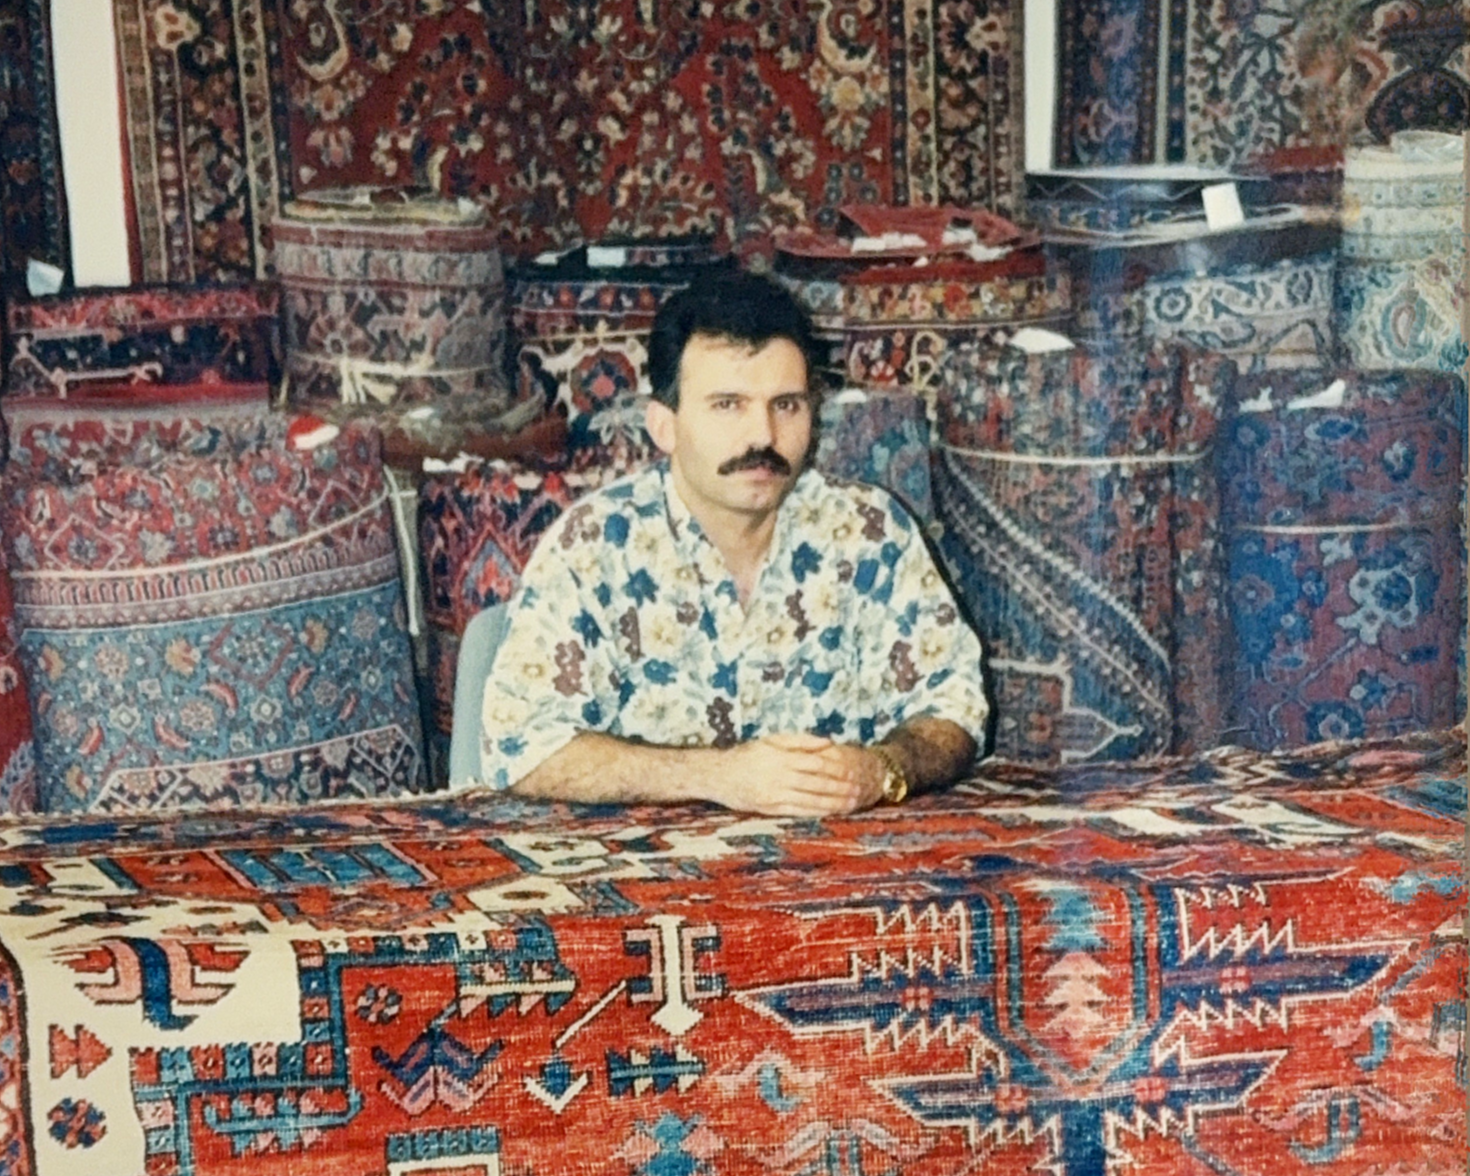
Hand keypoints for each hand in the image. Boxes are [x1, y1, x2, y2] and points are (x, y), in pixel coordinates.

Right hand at [710, 733, 887, 816]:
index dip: (838, 768)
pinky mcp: (771, 809)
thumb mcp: (772, 740)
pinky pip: (799, 811)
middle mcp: (779, 776)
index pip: (817, 763)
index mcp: (782, 757)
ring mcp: (775, 794)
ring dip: (834, 803)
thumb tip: (829, 742)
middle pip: (817, 783)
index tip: (855, 770)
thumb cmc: (748, 755)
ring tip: (851, 803)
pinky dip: (817, 812)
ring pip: (811, 800)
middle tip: (860, 790)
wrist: (719, 775)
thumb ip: (801, 740)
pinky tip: (831, 812)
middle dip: (841, 788)